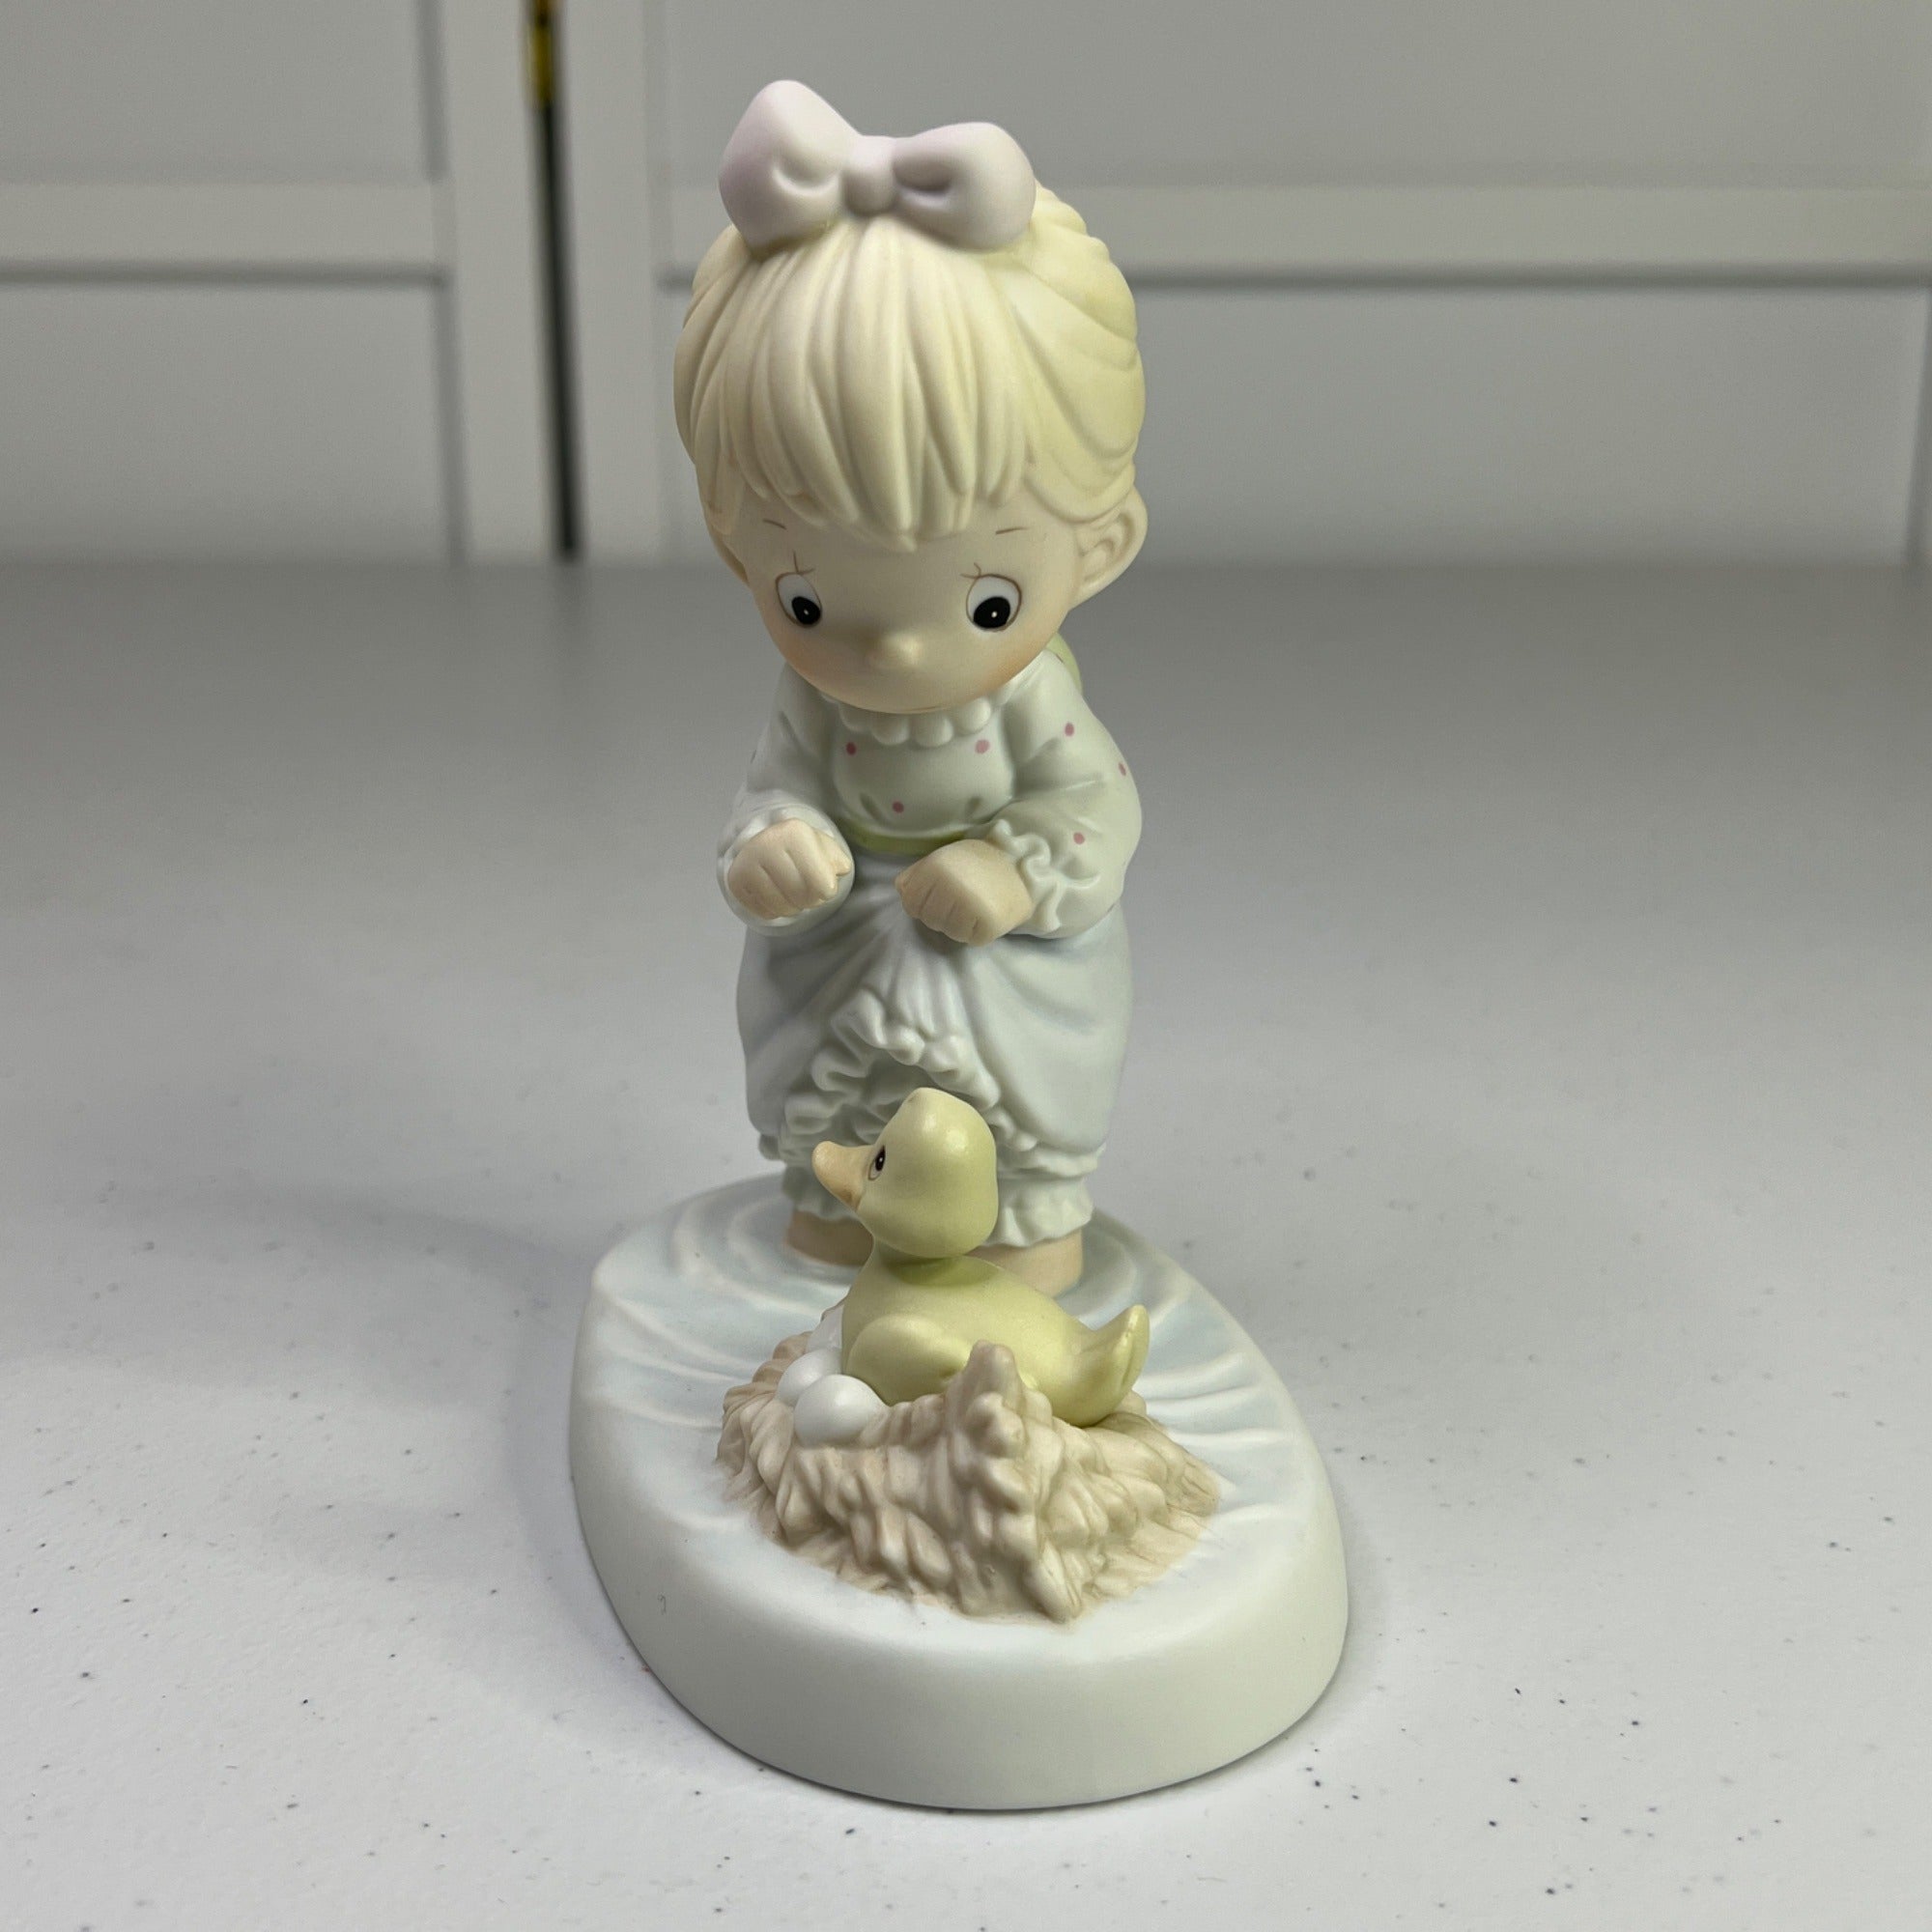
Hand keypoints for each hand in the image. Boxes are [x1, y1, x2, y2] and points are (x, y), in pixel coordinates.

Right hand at [726, 819, 851, 919]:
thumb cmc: (803, 848)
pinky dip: (775, 910)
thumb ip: (838, 861)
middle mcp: (767, 844)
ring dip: (793, 906)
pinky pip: (765, 912)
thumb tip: (837, 871)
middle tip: (806, 887)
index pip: (823, 886)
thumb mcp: (826, 848)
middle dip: (811, 900)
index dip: (827, 890)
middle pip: (804, 899)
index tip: (821, 879)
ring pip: (783, 909)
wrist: (766, 841)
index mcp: (795, 833)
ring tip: (791, 891)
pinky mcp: (735, 880)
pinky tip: (775, 893)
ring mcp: (747, 862)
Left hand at [895, 839, 1033, 945]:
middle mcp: (950, 886)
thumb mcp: (940, 858)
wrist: (1018, 865)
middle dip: (940, 914)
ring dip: (958, 924)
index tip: (939, 896)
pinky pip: (970, 939)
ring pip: (948, 932)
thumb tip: (902, 891)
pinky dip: (976, 932)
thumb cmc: (973, 863)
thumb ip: (914, 875)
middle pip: (929, 920)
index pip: (911, 904)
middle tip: (960, 900)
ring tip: (972, 907)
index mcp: (935, 868)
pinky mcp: (989, 923)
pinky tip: (984, 915)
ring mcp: (970, 905)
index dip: (922, 903)